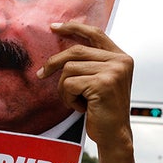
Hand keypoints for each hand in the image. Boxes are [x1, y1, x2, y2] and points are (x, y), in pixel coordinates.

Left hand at [41, 21, 133, 149]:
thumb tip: (65, 49)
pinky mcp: (102, 84)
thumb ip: (92, 62)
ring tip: (76, 100)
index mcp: (121, 57)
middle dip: (54, 63)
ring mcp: (113, 71)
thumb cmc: (103, 110)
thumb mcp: (101, 80)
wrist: (114, 135)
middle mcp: (120, 61)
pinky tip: (81, 107)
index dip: (74, 27)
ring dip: (65, 89)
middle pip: (76, 51)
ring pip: (69, 69)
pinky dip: (68, 98)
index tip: (54, 27)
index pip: (95, 33)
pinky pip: (69, 84)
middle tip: (41, 74)